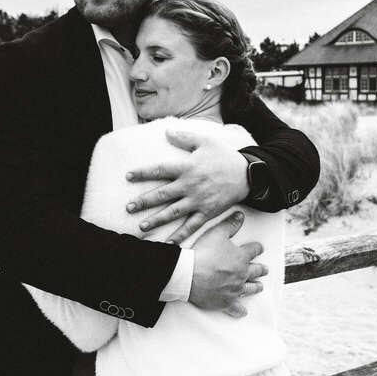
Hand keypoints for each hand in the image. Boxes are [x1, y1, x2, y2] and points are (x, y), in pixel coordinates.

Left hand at [126, 129, 249, 242]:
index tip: (128, 176)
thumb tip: (167, 132)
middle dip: (143, 201)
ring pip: (173, 212)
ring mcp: (198, 201)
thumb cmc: (224, 156)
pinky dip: (180, 236)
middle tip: (128, 207)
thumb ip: (185, 138)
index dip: (143, 173)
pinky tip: (168, 243)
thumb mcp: (206, 141)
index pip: (160, 170)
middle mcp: (190, 185)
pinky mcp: (208, 212)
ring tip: (141, 227)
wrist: (247, 173)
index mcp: (187, 168)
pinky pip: (191, 226)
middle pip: (162, 194)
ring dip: (156, 220)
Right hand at [188, 212, 266, 316]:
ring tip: (259, 287)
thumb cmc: (203, 252)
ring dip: (256, 287)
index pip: (254, 250)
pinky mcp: (226, 302)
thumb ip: (230, 224)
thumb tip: (241, 215)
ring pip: (250, 288)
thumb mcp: (217, 233)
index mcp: (241, 256)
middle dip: (261, 269)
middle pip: (256, 270)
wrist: (190, 275)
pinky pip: (235, 308)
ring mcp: (235, 289)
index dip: (257, 248)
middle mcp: (242, 273)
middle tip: (264, 269)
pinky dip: (240, 310)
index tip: (259, 248)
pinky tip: (243, 312)